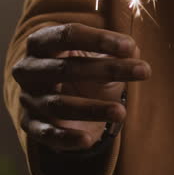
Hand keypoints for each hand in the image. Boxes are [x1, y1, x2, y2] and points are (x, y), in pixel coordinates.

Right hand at [12, 23, 149, 151]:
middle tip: (144, 71)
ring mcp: (28, 97)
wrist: (60, 98)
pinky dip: (66, 138)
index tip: (130, 47)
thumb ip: (116, 49)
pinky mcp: (30, 123)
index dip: (99, 39)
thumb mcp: (100, 55)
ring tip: (121, 112)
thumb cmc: (83, 68)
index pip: (68, 35)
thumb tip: (133, 50)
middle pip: (65, 68)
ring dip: (91, 109)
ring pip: (58, 104)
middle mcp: (29, 68)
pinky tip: (88, 139)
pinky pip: (46, 133)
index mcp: (42, 42)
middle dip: (106, 70)